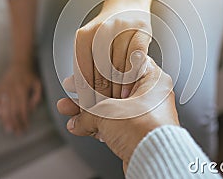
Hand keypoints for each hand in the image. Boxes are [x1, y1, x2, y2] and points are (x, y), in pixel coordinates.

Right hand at [0, 64, 41, 134]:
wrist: (20, 64)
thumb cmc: (30, 76)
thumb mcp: (38, 85)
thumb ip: (37, 97)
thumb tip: (30, 109)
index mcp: (22, 90)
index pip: (22, 110)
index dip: (23, 120)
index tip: (25, 128)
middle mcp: (12, 90)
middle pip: (12, 111)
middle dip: (15, 123)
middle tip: (17, 132)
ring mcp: (3, 89)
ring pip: (3, 108)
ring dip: (5, 120)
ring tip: (8, 128)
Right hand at [57, 57, 178, 170]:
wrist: (153, 159)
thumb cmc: (144, 129)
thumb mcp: (106, 112)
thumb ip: (87, 113)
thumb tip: (77, 118)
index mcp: (152, 79)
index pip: (123, 64)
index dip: (100, 67)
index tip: (85, 70)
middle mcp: (151, 95)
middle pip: (114, 88)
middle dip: (88, 92)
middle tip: (73, 89)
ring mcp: (146, 115)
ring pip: (112, 108)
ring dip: (89, 110)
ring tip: (69, 108)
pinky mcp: (140, 133)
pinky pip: (116, 124)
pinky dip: (98, 125)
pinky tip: (80, 126)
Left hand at [74, 0, 151, 107]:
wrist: (127, 5)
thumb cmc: (105, 33)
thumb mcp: (89, 44)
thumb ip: (81, 65)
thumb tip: (68, 86)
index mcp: (84, 36)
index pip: (83, 71)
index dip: (84, 93)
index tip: (87, 110)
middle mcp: (101, 31)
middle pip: (100, 72)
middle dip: (101, 96)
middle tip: (103, 114)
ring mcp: (121, 30)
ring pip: (118, 69)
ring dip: (117, 91)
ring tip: (117, 108)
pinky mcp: (140, 31)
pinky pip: (136, 59)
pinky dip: (132, 78)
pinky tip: (129, 93)